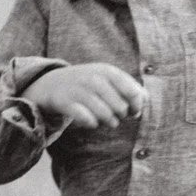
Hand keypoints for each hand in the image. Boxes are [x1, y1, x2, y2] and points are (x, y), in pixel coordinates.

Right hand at [21, 63, 146, 129]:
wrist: (50, 83)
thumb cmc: (88, 84)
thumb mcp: (109, 80)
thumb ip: (130, 88)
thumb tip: (145, 100)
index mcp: (108, 71)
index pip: (133, 92)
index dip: (137, 106)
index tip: (133, 112)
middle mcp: (94, 78)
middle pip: (120, 107)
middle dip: (121, 116)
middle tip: (116, 116)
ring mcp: (79, 89)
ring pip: (105, 115)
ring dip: (109, 122)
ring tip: (107, 122)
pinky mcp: (65, 102)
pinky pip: (87, 120)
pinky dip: (92, 124)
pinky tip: (92, 122)